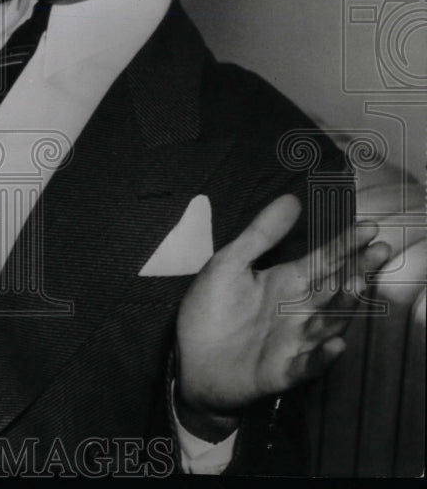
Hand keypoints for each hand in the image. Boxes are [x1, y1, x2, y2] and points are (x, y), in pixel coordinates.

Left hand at [175, 193, 390, 420]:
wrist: (190, 360)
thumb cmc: (211, 310)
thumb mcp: (230, 264)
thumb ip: (260, 234)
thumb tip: (291, 198)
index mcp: (286, 283)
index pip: (323, 261)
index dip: (345, 245)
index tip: (369, 227)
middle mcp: (297, 311)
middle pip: (334, 288)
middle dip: (357, 270)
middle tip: (380, 250)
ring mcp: (293, 342)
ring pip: (328, 323)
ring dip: (343, 306)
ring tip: (357, 284)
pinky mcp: (282, 371)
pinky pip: (307, 365)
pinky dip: (321, 358)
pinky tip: (335, 346)